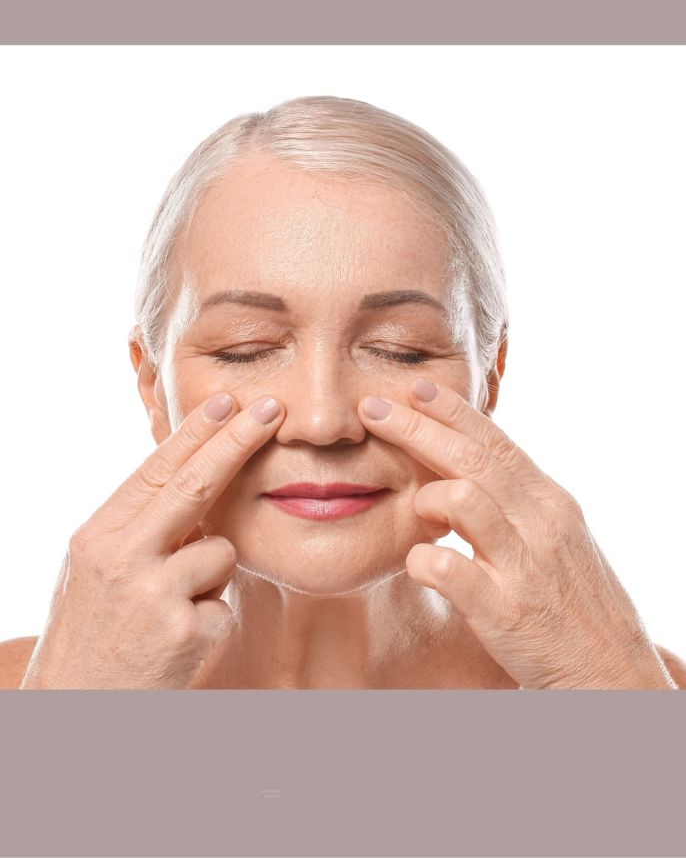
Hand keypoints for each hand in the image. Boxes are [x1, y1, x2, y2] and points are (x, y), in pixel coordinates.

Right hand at [20, 392, 283, 688]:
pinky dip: (209, 618)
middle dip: (238, 441)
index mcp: (98, 535)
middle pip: (194, 486)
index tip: (226, 400)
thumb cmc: (93, 631)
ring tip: (170, 611)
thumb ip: (140, 528)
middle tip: (272, 408)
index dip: (195, 432)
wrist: (74, 710)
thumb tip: (195, 481)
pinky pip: (223, 603)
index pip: (154, 470)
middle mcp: (121, 557)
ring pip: (221, 552)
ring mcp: (153, 595)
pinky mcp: (184, 632)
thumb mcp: (98, 569)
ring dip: (210, 577)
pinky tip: (176, 643)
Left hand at [358, 378, 675, 689]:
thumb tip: (467, 466)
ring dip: (428, 496)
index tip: (415, 386)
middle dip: (416, 426)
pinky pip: (453, 571)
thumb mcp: (554, 537)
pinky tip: (418, 562)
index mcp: (548, 501)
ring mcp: (525, 567)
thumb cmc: (573, 602)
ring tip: (416, 507)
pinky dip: (425, 560)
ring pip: (466, 499)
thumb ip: (514, 501)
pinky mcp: (506, 612)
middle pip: (471, 458)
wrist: (613, 673)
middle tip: (372, 407)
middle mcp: (540, 523)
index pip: (495, 442)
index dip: (452, 411)